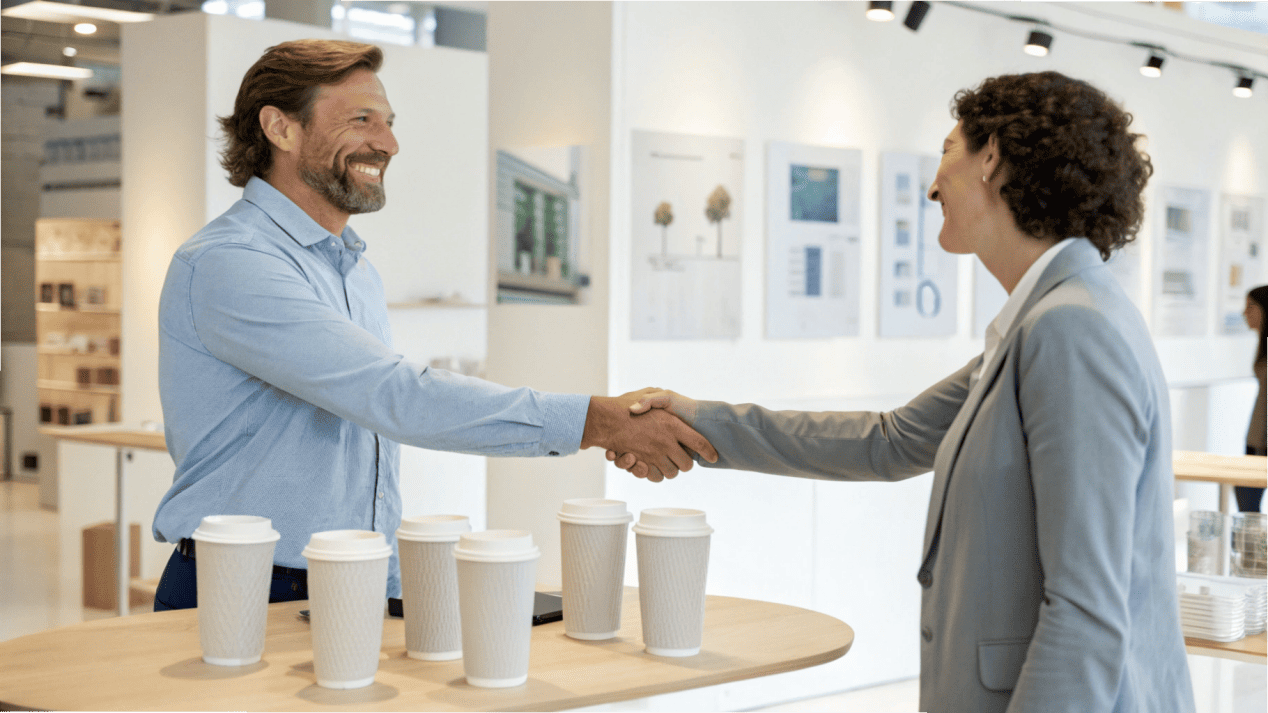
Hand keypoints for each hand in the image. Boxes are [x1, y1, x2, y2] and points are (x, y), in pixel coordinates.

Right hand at [581, 388, 715, 482]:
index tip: (713, 457)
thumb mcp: (646, 394)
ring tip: (664, 460)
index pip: (699, 442)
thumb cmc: (623, 405)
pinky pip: (654, 477)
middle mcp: (666, 442)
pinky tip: (649, 465)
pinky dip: (653, 474)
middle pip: (687, 464)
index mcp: (672, 424)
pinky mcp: (641, 465)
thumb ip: (660, 398)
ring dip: (669, 469)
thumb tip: (670, 408)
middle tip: (679, 457)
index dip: (708, 451)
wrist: (602, 420)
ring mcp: (653, 456)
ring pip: (671, 473)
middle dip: (684, 463)